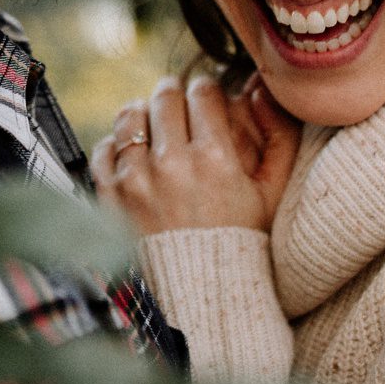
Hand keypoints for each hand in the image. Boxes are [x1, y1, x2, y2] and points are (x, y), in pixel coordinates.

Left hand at [92, 75, 300, 236]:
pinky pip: (105, 148)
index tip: (207, 100)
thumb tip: (260, 91)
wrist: (202, 292)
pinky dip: (117, 146)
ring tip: (154, 125)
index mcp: (215, 159)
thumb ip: (279, 137)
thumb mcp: (272, 193)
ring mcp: (136, 180)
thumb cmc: (240, 240)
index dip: (207, 91)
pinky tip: (134, 155)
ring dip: (144, 114)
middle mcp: (172, 165)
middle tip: (179, 104)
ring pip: (131, 115)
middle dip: (175, 94)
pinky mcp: (110, 196)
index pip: (203, 92)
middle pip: (165, 96)